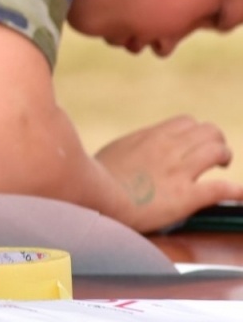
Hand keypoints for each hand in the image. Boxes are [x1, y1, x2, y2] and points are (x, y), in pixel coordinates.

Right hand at [95, 116, 242, 232]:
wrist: (94, 198)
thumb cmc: (96, 178)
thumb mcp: (114, 151)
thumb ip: (134, 146)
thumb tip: (138, 149)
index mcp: (151, 137)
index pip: (187, 123)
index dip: (196, 133)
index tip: (193, 146)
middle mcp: (169, 148)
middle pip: (209, 131)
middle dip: (215, 142)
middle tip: (212, 157)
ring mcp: (179, 171)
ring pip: (218, 151)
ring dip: (224, 158)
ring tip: (222, 168)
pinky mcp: (186, 197)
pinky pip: (222, 188)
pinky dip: (236, 191)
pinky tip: (240, 194)